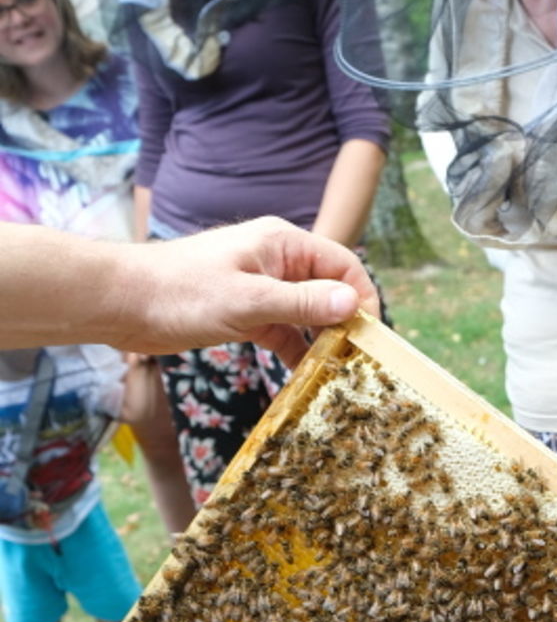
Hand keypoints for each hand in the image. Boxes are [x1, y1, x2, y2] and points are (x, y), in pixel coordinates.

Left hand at [122, 219, 378, 364]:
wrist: (122, 303)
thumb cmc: (180, 292)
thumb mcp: (247, 300)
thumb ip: (301, 302)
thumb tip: (352, 303)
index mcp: (282, 244)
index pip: (343, 265)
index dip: (362, 297)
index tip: (369, 335)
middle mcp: (277, 261)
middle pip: (329, 289)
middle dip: (345, 322)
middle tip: (357, 361)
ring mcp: (260, 287)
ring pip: (307, 313)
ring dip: (321, 340)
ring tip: (336, 374)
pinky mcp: (244, 312)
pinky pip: (283, 330)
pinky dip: (294, 350)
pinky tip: (304, 377)